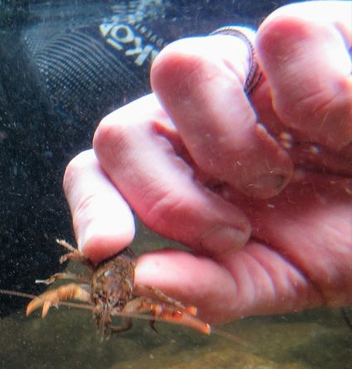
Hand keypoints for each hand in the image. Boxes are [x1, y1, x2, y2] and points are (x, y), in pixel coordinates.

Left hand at [64, 1, 351, 323]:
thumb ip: (211, 287)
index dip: (92, 206)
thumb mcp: (277, 276)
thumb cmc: (342, 236)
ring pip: (178, 69)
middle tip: (231, 233)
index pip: (97, 173)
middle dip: (166, 196)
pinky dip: (319, 97)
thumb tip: (140, 283)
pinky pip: (284, 36)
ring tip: (284, 176)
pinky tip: (344, 129)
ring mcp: (247, 70)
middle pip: (119, 132)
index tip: (108, 247)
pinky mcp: (313, 31)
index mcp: (177, 174)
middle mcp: (196, 118)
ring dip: (229, 143)